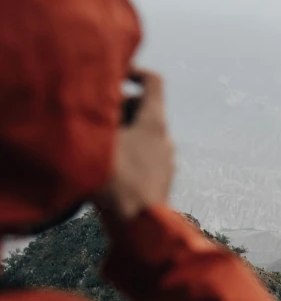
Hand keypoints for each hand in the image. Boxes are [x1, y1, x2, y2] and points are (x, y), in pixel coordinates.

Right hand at [93, 69, 174, 227]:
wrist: (140, 228)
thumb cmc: (118, 182)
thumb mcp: (100, 140)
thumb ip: (98, 115)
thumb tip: (93, 97)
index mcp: (155, 122)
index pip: (154, 82)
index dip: (134, 72)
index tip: (112, 77)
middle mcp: (165, 137)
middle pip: (145, 108)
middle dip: (120, 106)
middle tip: (96, 116)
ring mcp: (166, 159)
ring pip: (143, 133)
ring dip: (122, 131)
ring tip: (98, 143)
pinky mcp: (161, 179)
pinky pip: (145, 155)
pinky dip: (129, 151)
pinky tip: (108, 166)